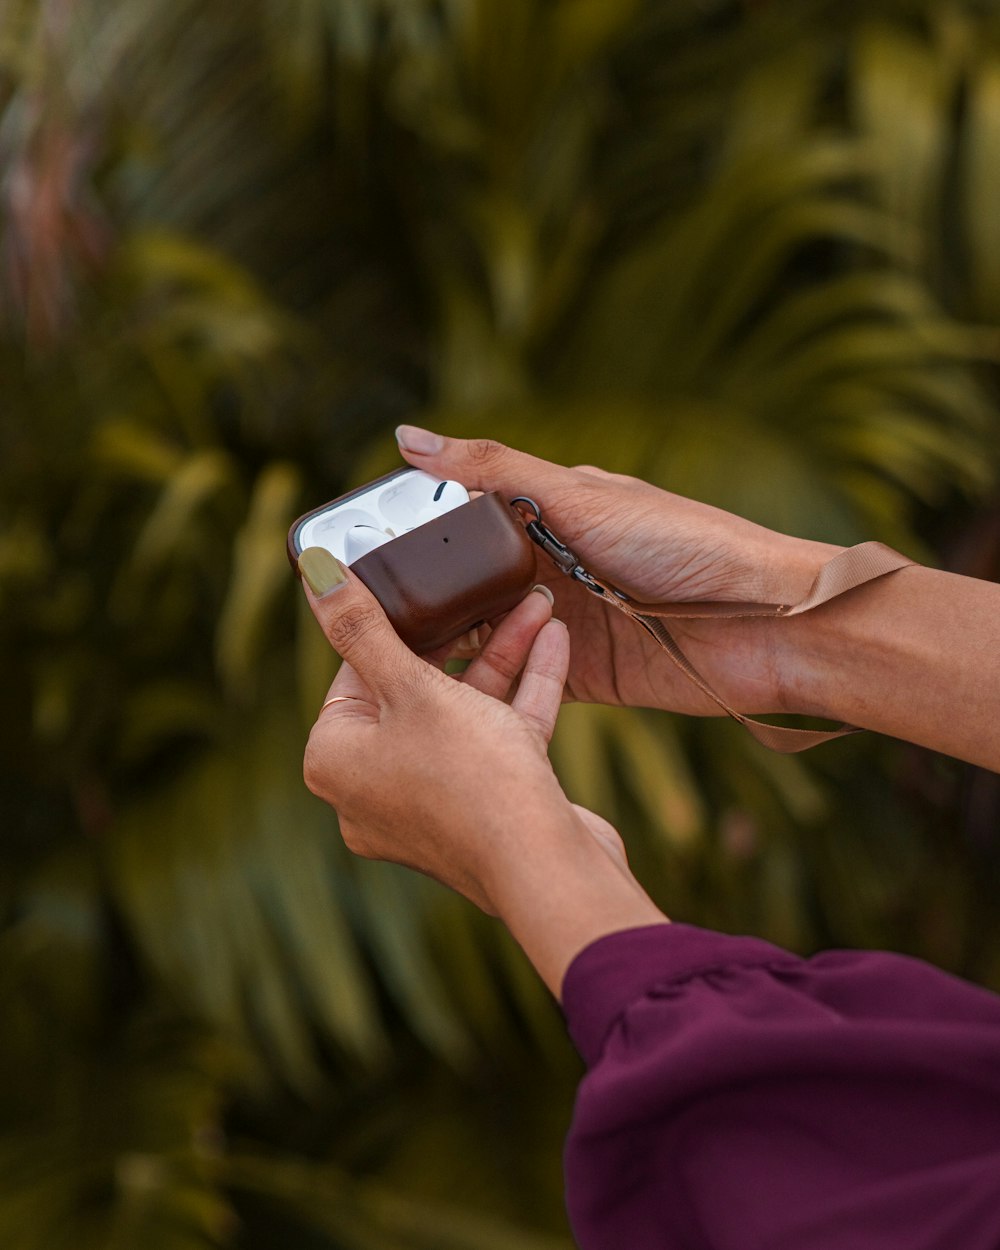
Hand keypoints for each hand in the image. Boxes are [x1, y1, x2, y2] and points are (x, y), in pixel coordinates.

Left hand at [296, 546, 664, 992]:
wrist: (547, 870)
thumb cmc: (469, 780)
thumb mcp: (412, 688)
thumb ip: (363, 627)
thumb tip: (314, 570)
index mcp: (336, 761)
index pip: (354, 673)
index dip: (394, 624)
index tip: (426, 583)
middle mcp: (374, 788)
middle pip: (414, 689)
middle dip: (462, 636)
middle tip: (486, 590)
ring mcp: (432, 804)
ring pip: (464, 712)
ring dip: (501, 656)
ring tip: (534, 604)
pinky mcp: (484, 810)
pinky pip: (498, 738)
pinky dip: (523, 693)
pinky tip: (555, 642)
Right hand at [395, 427, 840, 715]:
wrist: (766, 628)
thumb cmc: (684, 545)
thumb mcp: (580, 497)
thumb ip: (492, 473)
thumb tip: (406, 438)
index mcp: (551, 514)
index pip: (466, 518)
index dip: (417, 534)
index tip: (359, 550)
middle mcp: (552, 567)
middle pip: (470, 581)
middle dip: (422, 596)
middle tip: (359, 615)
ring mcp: (565, 623)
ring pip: (487, 634)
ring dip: (449, 643)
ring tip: (388, 656)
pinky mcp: (580, 675)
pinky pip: (520, 679)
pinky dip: (488, 682)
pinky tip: (444, 690)